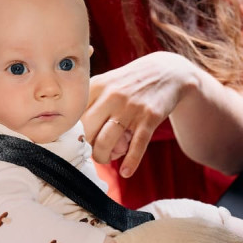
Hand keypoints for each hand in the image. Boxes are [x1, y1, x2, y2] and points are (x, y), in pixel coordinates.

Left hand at [82, 53, 197, 177]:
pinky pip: (137, 145)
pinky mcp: (150, 117)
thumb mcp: (107, 83)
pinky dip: (130, 162)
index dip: (74, 134)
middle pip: (87, 131)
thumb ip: (90, 102)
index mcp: (97, 86)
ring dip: (103, 156)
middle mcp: (112, 96)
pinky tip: (126, 172)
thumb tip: (75, 132)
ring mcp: (131, 107)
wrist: (167, 71)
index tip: (76, 142)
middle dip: (88, 147)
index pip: (75, 117)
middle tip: (94, 150)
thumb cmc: (130, 82)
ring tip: (107, 158)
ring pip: (106, 141)